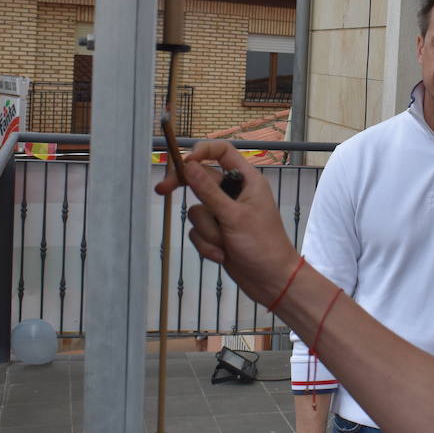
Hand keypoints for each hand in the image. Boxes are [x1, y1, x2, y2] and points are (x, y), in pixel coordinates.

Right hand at [155, 141, 298, 305]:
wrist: (271, 281)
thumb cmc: (263, 245)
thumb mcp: (234, 217)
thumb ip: (209, 191)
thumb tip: (189, 165)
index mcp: (247, 180)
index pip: (222, 152)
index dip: (202, 151)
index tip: (184, 162)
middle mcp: (234, 193)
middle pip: (201, 179)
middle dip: (185, 189)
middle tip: (161, 190)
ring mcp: (224, 213)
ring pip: (197, 211)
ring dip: (207, 232)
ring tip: (225, 244)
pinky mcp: (217, 233)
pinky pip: (198, 232)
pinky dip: (207, 245)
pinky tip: (223, 256)